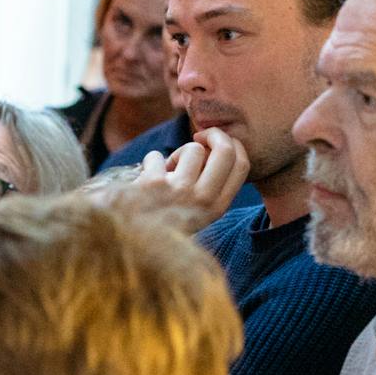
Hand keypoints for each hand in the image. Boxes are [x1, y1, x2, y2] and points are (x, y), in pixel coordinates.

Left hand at [128, 128, 250, 229]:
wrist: (134, 240)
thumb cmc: (168, 221)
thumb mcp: (200, 211)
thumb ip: (212, 184)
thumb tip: (214, 146)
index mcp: (218, 206)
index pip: (241, 165)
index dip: (234, 146)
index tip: (220, 142)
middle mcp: (203, 199)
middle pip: (225, 150)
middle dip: (215, 134)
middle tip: (200, 136)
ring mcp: (179, 190)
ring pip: (193, 148)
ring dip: (178, 153)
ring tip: (168, 169)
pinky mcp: (153, 183)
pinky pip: (157, 156)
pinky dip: (151, 161)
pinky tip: (146, 175)